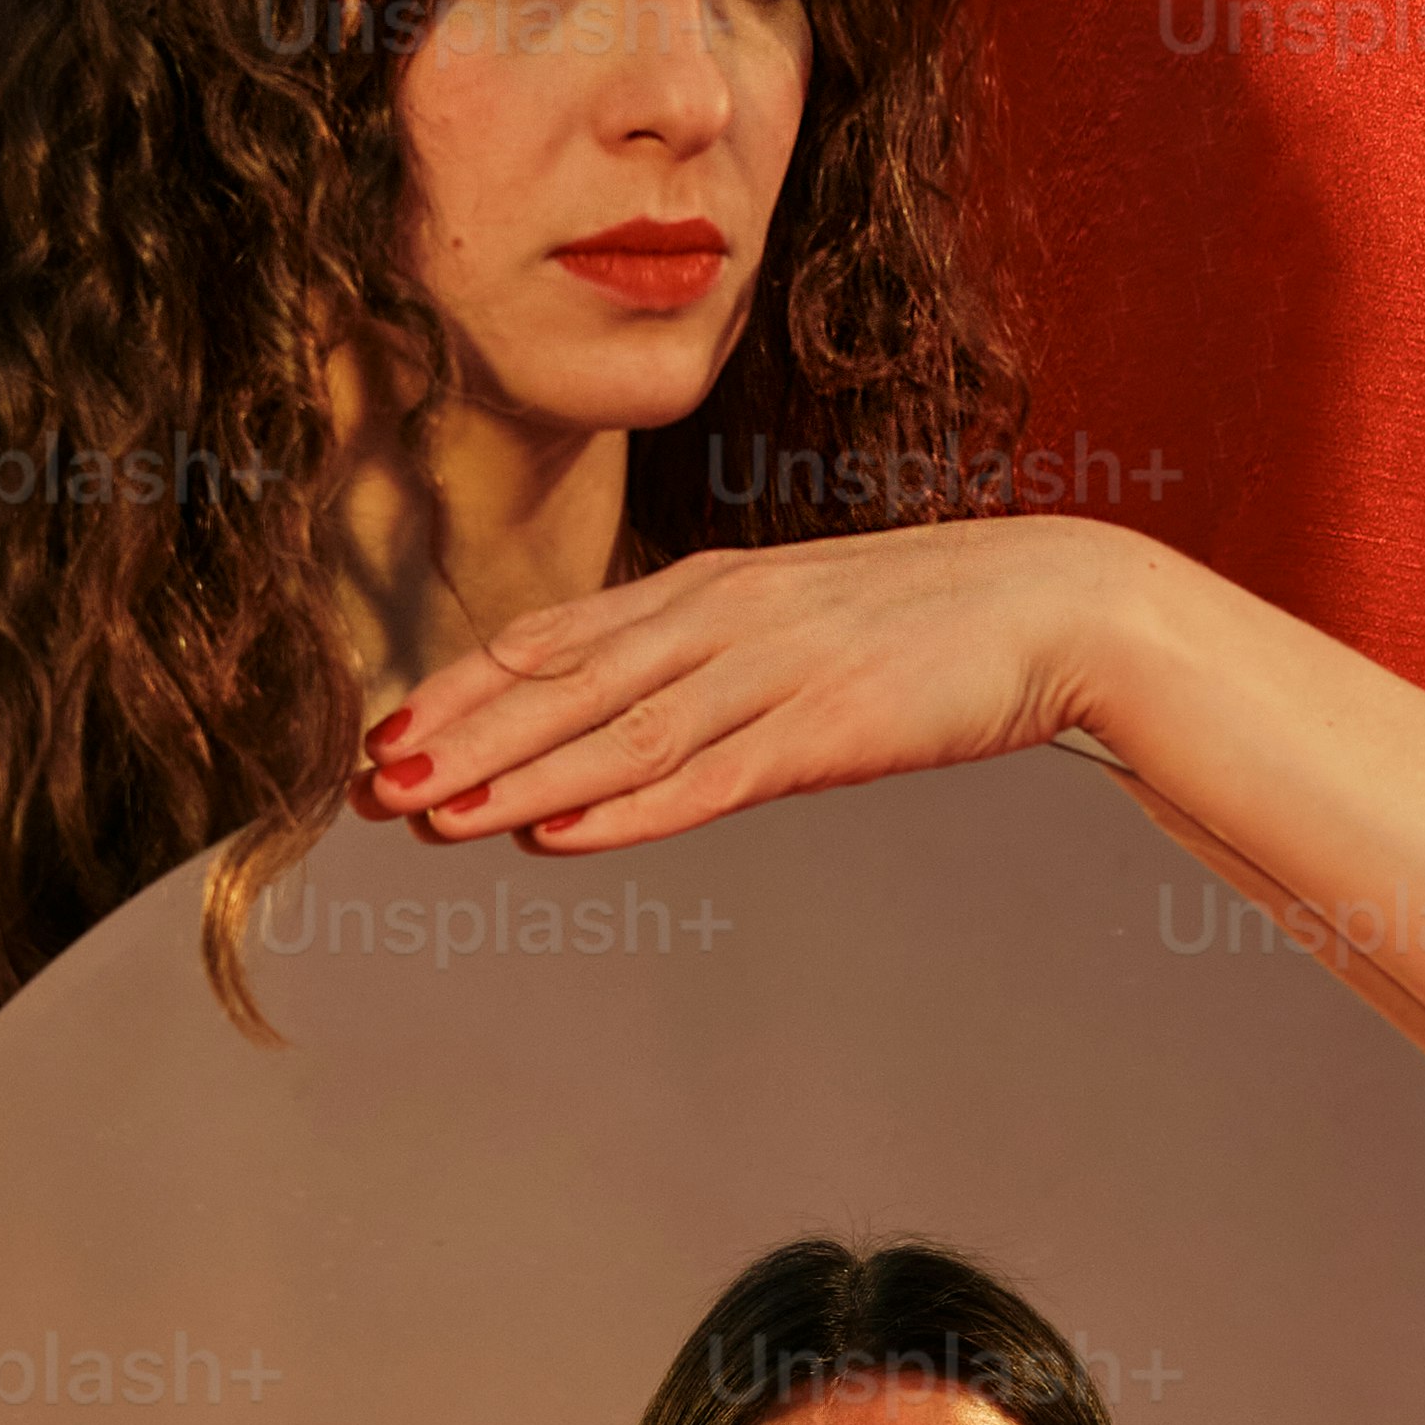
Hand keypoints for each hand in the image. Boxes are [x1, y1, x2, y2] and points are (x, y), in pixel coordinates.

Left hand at [359, 517, 1144, 851]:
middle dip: (459, 738)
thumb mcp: (797, 624)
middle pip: (563, 687)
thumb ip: (710, 661)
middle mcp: (722, 619)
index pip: (557, 642)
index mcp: (710, 590)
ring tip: (432, 817)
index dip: (464, 690)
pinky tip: (559, 834)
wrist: (1055, 603)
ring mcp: (773, 672)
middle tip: (369, 785)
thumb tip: (626, 718)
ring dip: (515, 778)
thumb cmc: (928, 624)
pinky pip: (708, 777)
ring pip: (616, 734)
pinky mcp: (827, 728)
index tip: (384, 733)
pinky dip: (626, 807)